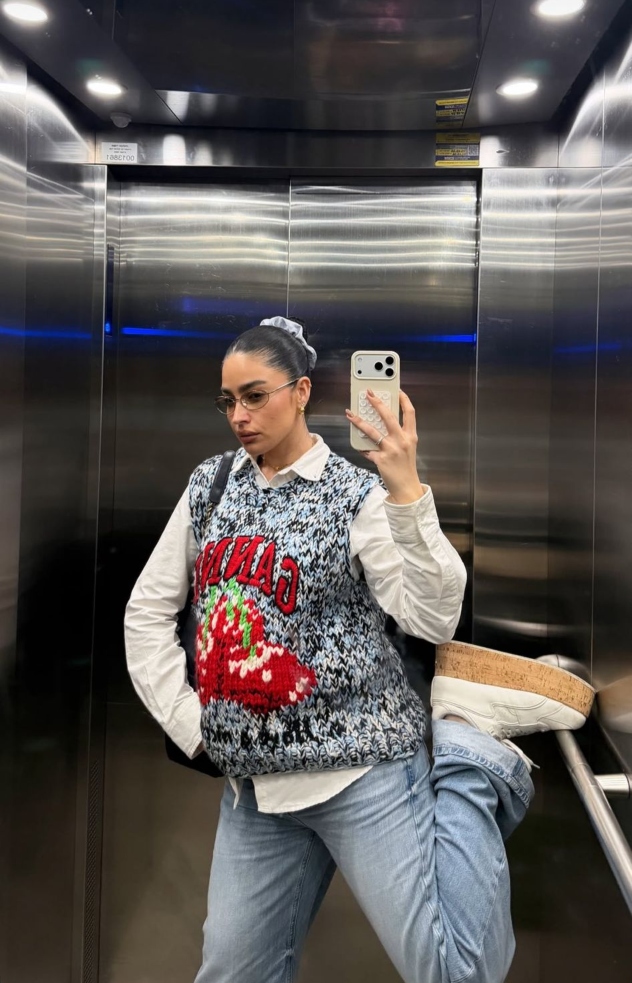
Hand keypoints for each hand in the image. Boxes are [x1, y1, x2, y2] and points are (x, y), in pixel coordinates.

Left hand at [345, 390, 425, 504]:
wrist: (406, 487)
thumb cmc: (406, 467)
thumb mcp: (407, 448)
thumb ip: (398, 435)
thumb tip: (381, 422)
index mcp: (410, 436)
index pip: (409, 412)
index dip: (404, 399)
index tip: (397, 389)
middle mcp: (402, 440)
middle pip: (389, 416)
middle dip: (377, 403)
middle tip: (368, 394)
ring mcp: (391, 450)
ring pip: (372, 431)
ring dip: (359, 421)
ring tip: (350, 414)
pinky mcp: (381, 459)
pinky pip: (367, 450)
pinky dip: (361, 447)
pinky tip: (356, 443)